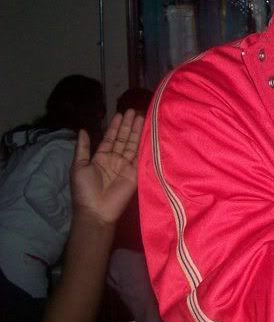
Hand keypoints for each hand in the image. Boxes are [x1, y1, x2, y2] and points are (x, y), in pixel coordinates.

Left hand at [70, 109, 143, 225]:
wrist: (96, 210)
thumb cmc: (84, 189)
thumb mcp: (78, 166)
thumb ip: (83, 148)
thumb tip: (84, 130)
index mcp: (101, 157)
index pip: (110, 138)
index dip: (115, 126)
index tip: (120, 114)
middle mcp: (115, 159)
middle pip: (123, 139)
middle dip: (128, 126)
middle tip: (133, 111)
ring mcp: (126, 166)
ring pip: (132, 145)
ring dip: (136, 132)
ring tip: (141, 117)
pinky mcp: (135, 173)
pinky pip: (140, 157)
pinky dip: (144, 146)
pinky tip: (147, 134)